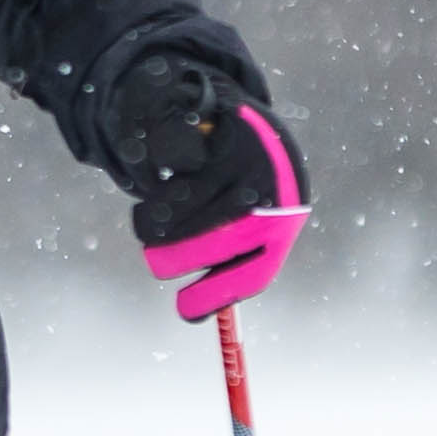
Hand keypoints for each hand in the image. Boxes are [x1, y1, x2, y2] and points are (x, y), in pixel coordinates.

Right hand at [108, 54, 307, 319]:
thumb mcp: (248, 224)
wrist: (242, 122)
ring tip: (153, 228)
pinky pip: (167, 176)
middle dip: (176, 259)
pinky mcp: (214, 133)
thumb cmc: (239, 191)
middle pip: (214, 241)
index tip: (182, 309)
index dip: (217, 296)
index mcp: (283, 225)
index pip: (256, 272)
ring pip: (181, 209)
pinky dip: (154, 188)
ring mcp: (243, 159)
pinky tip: (161, 184)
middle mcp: (271, 192)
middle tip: (158, 264)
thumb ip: (229, 262)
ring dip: (156, 226)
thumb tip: (194, 314)